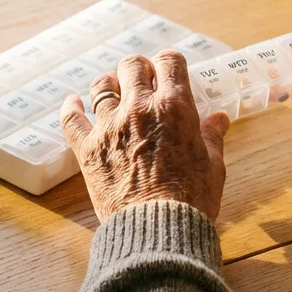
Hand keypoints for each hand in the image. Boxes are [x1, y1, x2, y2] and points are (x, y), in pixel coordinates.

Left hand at [61, 51, 230, 220]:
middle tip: (143, 81)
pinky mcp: (88, 149)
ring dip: (110, 84)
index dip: (169, 63)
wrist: (156, 230)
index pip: (170, 62)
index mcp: (174, 107)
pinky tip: (73, 102)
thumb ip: (212, 136)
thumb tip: (220, 118)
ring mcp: (110, 127)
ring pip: (101, 86)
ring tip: (113, 91)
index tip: (169, 71)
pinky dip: (71, 107)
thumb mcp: (213, 165)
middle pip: (132, 66)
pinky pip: (71, 118)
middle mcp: (139, 108)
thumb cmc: (191, 200)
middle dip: (139, 69)